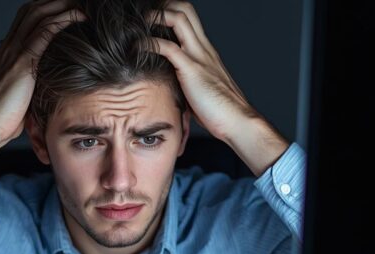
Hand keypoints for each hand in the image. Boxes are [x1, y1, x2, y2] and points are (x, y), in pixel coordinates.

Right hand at [0, 0, 83, 148]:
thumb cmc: (2, 117)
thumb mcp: (16, 93)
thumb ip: (27, 82)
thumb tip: (40, 86)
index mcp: (6, 52)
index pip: (25, 18)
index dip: (45, 9)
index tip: (64, 9)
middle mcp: (8, 46)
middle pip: (32, 10)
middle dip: (55, 3)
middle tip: (76, 3)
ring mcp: (15, 51)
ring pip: (39, 14)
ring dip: (62, 6)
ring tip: (82, 5)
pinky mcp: (23, 62)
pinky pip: (46, 31)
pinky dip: (64, 20)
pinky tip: (79, 17)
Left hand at [148, 1, 287, 173]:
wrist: (237, 121)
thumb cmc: (219, 111)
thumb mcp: (200, 89)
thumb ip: (186, 80)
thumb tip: (169, 85)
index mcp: (205, 51)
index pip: (190, 18)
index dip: (170, 12)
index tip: (152, 19)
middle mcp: (203, 48)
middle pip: (186, 9)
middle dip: (164, 6)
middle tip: (146, 15)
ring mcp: (198, 56)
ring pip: (179, 18)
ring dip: (157, 16)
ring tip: (139, 24)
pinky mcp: (192, 70)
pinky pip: (168, 47)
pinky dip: (150, 43)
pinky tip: (137, 48)